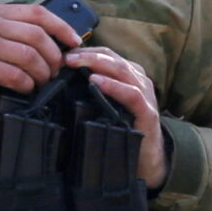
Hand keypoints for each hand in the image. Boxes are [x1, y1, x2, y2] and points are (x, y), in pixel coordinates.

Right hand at [0, 2, 82, 92]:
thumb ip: (8, 25)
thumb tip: (43, 39)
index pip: (39, 13)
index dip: (61, 27)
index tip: (75, 41)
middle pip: (39, 38)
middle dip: (53, 57)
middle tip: (54, 71)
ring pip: (30, 57)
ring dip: (42, 73)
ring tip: (41, 82)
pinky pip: (14, 75)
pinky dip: (26, 83)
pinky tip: (26, 88)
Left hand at [68, 47, 166, 186]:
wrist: (147, 159)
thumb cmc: (123, 130)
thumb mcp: (107, 105)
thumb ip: (93, 91)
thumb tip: (63, 80)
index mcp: (130, 75)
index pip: (107, 54)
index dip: (85, 51)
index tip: (64, 54)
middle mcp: (139, 80)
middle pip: (112, 58)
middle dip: (87, 55)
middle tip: (66, 57)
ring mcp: (146, 95)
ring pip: (121, 70)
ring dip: (97, 64)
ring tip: (77, 64)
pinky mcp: (147, 113)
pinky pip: (131, 94)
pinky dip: (113, 86)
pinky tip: (96, 82)